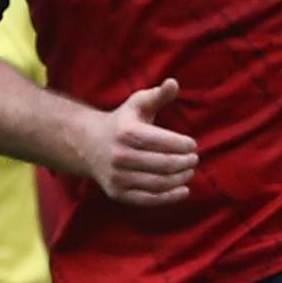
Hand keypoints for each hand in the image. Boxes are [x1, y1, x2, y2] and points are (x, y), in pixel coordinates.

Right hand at [82, 78, 197, 204]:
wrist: (87, 146)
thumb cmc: (122, 123)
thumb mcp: (137, 104)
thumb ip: (158, 95)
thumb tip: (173, 83)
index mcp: (127, 133)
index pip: (165, 142)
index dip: (185, 145)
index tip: (192, 145)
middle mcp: (120, 156)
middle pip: (165, 164)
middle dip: (186, 162)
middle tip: (194, 159)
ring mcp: (117, 177)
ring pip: (159, 183)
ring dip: (181, 178)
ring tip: (189, 172)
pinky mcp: (118, 193)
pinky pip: (149, 199)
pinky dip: (170, 197)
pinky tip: (184, 190)